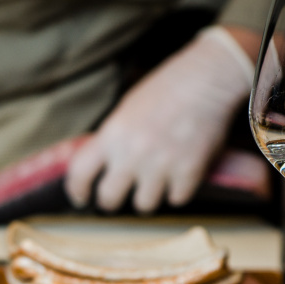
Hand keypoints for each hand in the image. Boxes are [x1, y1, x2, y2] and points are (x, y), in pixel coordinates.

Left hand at [65, 26, 258, 212]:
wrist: (207, 78)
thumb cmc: (167, 89)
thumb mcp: (127, 110)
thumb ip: (112, 139)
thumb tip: (101, 166)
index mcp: (112, 134)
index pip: (79, 173)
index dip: (76, 190)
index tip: (81, 197)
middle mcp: (132, 153)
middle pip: (109, 199)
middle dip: (111, 202)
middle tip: (119, 197)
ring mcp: (161, 164)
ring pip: (144, 205)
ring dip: (148, 196)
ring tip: (156, 181)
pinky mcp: (189, 172)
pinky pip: (176, 199)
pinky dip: (178, 191)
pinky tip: (181, 175)